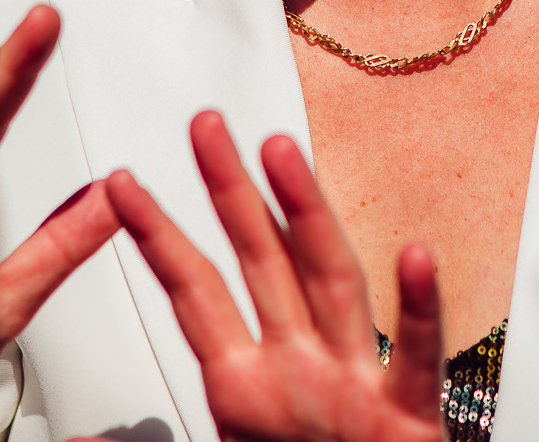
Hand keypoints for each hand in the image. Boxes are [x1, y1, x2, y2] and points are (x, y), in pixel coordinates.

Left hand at [107, 111, 447, 441]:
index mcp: (244, 387)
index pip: (193, 293)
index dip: (157, 235)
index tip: (119, 183)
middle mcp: (301, 370)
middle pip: (263, 263)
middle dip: (232, 191)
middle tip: (206, 125)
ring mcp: (355, 388)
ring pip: (333, 285)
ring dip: (309, 217)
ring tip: (283, 154)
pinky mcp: (410, 423)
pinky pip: (418, 360)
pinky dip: (419, 311)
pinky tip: (414, 256)